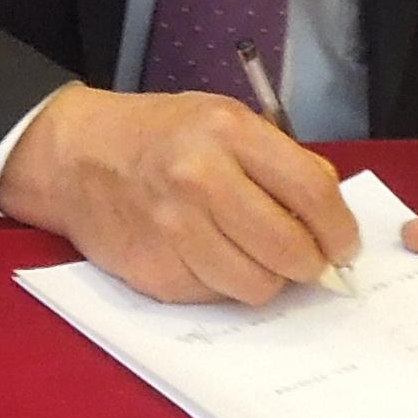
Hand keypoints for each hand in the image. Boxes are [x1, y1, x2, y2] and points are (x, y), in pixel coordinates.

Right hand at [0, 85, 358, 306]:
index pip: (313, 193)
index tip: (342, 245)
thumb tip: (331, 219)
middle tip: (305, 259)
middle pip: (290, 250)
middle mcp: (200, 180)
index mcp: (228, 133)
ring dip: (266, 278)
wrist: (75, 156)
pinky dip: (222, 284)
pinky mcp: (155, 272)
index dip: (339, 229)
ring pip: (257, 286)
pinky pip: (216, 297)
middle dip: (309, 263)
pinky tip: (208, 256)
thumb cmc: (159, 136)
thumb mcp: (224, 120)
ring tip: (251, 255)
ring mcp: (174, 231)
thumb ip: (280, 160)